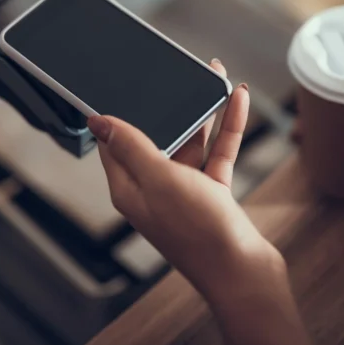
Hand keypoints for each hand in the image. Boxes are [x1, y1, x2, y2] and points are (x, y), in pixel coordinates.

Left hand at [88, 70, 282, 300]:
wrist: (244, 272)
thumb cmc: (198, 232)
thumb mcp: (159, 179)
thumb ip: (132, 146)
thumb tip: (99, 120)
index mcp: (130, 188)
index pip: (115, 143)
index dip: (118, 113)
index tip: (122, 84)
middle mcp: (154, 188)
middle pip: (159, 136)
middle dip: (171, 105)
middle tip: (182, 72)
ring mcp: (185, 191)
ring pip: (192, 141)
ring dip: (204, 112)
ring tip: (215, 77)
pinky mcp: (212, 193)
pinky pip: (217, 153)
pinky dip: (226, 128)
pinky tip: (236, 102)